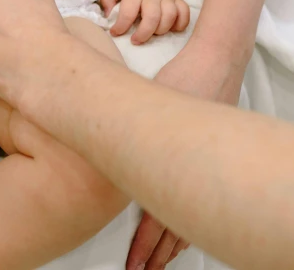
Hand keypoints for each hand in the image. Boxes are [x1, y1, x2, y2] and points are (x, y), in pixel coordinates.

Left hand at [102, 0, 189, 43]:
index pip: (128, 13)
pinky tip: (171, 28)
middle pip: (152, 18)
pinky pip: (185, 13)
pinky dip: (180, 24)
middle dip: (143, 34)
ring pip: (169, 17)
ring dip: (161, 30)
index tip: (115, 32)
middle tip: (135, 40)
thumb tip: (106, 16)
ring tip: (152, 32)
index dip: (121, 27)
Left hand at [126, 40, 244, 268]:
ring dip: (173, 241)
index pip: (155, 213)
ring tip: (159, 262)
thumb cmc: (181, 78)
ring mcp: (199, 164)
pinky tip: (182, 232)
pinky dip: (190, 220)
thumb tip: (95, 143)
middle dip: (157, 251)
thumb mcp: (144, 99)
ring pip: (188, 215)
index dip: (145, 242)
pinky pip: (200, 198)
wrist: (217, 62)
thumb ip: (124, 128)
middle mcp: (184, 166)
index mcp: (165, 157)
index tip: (135, 262)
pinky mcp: (209, 156)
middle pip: (172, 223)